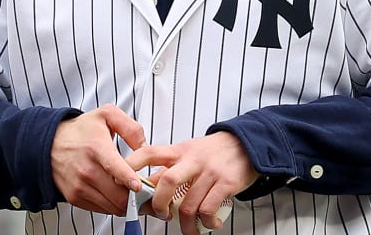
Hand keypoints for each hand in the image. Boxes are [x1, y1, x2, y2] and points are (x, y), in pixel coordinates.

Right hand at [51, 104, 145, 214]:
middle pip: (117, 194)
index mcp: (96, 148)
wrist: (49, 143)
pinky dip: (113, 206)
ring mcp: (79, 186)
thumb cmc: (81, 130)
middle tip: (148, 193)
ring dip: (126, 203)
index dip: (128, 179)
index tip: (139, 186)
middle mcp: (86, 170)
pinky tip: (118, 195)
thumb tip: (144, 147)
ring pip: (111, 206)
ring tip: (135, 195)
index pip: (113, 167)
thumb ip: (130, 127)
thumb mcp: (106, 115)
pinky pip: (101, 210)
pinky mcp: (74, 198)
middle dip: (136, 196)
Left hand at [126, 131, 257, 234]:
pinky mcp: (226, 183)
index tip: (122, 182)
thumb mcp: (188, 152)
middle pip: (167, 182)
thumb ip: (169, 168)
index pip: (149, 153)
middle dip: (158, 205)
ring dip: (186, 224)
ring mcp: (209, 171)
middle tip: (161, 215)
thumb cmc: (213, 152)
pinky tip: (209, 224)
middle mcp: (192, 160)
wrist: (248, 143)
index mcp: (179, 150)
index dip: (131, 165)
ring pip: (188, 204)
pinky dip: (206, 223)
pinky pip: (209, 209)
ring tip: (189, 229)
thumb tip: (145, 190)